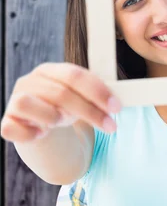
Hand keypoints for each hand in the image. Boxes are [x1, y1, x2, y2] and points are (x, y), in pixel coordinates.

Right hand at [1, 63, 121, 143]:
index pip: (74, 75)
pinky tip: (42, 135)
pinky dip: (29, 132)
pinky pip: (12, 128)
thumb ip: (95, 95)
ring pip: (30, 104)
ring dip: (53, 117)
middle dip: (90, 111)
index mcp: (50, 70)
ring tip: (64, 123)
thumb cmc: (65, 111)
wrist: (42, 133)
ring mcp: (15, 102)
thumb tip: (117, 101)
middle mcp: (29, 82)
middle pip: (60, 93)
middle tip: (111, 126)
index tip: (116, 107)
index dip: (97, 91)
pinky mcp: (7, 123)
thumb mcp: (81, 99)